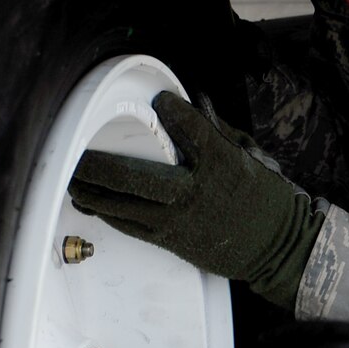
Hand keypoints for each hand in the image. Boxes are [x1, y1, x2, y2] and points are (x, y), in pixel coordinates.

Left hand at [69, 91, 321, 309]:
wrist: (276, 248)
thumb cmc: (264, 201)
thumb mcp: (249, 158)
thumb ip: (216, 132)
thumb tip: (192, 105)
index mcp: (221, 164)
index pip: (190, 129)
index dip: (170, 111)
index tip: (158, 100)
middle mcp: (195, 191)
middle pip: (134, 175)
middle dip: (99, 164)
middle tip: (78, 151)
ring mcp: (180, 219)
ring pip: (123, 204)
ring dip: (92, 190)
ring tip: (72, 177)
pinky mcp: (172, 240)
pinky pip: (129, 225)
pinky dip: (106, 211)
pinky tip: (91, 201)